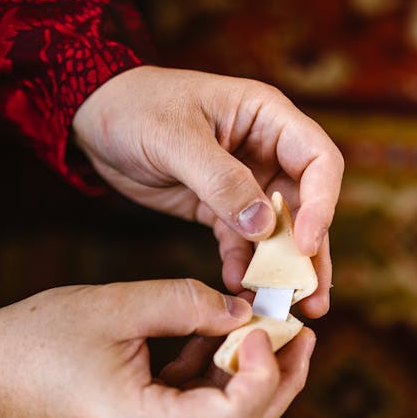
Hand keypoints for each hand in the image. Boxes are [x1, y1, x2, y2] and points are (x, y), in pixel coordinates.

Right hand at [0, 279, 315, 417]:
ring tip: (271, 335)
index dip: (264, 374)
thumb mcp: (115, 304)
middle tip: (299, 336)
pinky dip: (214, 387)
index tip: (264, 326)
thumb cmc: (34, 337)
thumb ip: (189, 303)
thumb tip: (245, 311)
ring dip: (250, 386)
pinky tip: (221, 346)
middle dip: (276, 383)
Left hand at [72, 66, 341, 316]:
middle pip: (308, 204)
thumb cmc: (136, 108)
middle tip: (313, 299)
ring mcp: (246, 181)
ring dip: (283, 269)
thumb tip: (265, 226)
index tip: (304, 245)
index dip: (321, 203)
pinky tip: (236, 288)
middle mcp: (266, 150)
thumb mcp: (175, 139)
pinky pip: (242, 242)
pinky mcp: (219, 208)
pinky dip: (242, 266)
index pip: (319, 160)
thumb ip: (221, 181)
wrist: (95, 117)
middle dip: (311, 252)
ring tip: (286, 309)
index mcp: (268, 117)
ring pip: (279, 230)